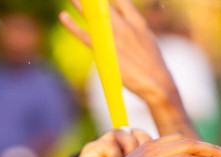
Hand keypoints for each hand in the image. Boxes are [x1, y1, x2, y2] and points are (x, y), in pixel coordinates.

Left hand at [61, 0, 176, 110]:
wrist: (157, 84)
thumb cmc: (153, 67)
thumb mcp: (148, 42)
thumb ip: (135, 33)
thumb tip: (130, 31)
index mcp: (139, 23)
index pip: (122, 1)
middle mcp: (127, 26)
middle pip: (106, 6)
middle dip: (94, 0)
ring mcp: (116, 38)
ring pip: (95, 16)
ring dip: (81, 5)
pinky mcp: (105, 52)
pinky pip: (85, 36)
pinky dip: (72, 26)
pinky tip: (63, 16)